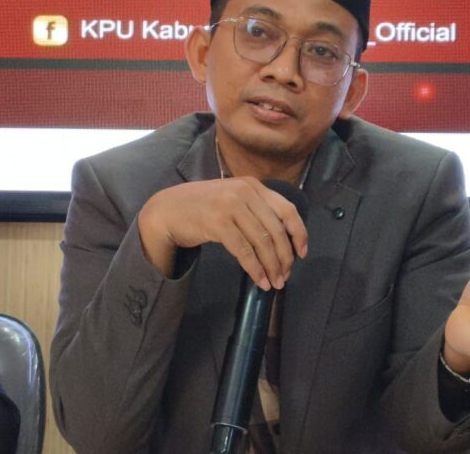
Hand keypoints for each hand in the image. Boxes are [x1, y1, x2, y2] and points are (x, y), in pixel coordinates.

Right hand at [137, 177, 307, 289]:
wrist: (167, 210)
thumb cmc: (203, 208)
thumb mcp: (233, 198)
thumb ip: (255, 209)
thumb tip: (283, 241)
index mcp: (253, 185)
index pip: (287, 210)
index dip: (299, 233)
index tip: (302, 253)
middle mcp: (244, 192)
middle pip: (276, 230)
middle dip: (285, 257)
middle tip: (286, 276)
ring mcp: (230, 205)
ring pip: (262, 242)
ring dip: (271, 266)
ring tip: (275, 282)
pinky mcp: (218, 222)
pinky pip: (244, 251)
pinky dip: (255, 269)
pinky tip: (259, 280)